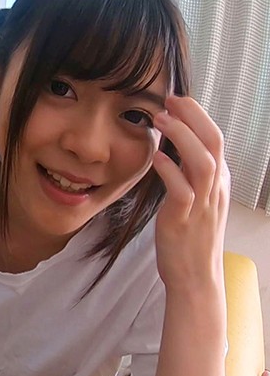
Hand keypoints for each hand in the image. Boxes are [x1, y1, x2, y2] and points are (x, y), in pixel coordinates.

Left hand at [151, 95, 229, 291]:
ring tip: (160, 119)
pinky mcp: (184, 219)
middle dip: (194, 116)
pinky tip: (156, 157)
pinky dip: (170, 170)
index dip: (197, 116)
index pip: (215, 138)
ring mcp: (202, 204)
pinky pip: (182, 190)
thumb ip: (188, 175)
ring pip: (203, 162)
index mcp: (219, 182)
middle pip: (214, 142)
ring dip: (182, 137)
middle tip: (170, 99)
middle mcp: (215, 189)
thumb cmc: (190, 237)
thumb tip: (172, 149)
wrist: (195, 277)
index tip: (176, 100)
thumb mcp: (195, 200)